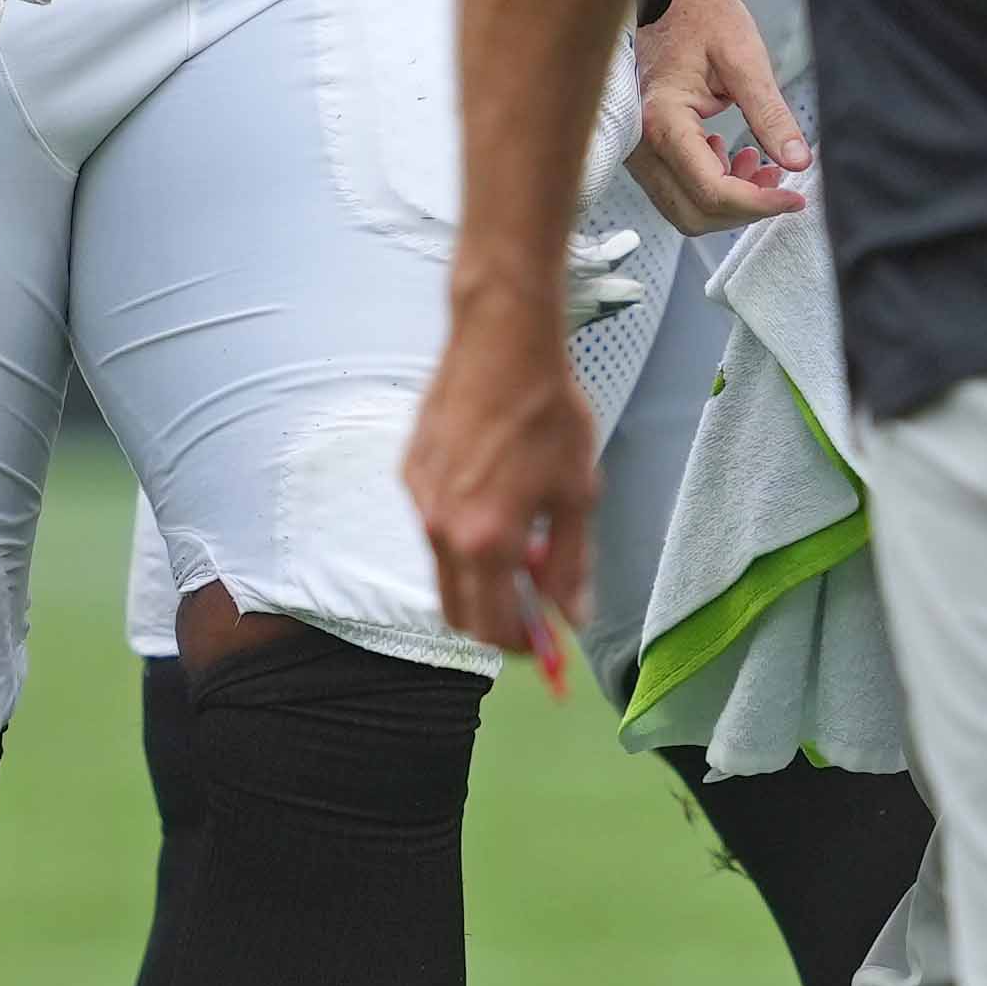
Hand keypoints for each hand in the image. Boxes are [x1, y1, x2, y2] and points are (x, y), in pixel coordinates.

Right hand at [407, 284, 607, 673]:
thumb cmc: (546, 411)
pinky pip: (432, 527)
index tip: (548, 640)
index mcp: (485, 541)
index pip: (492, 627)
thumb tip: (569, 613)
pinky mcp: (410, 474)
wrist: (500, 341)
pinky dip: (462, 537)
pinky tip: (494, 499)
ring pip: (444, 571)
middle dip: (496, 623)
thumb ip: (570, 562)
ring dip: (479, 579)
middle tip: (532, 607)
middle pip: (458, 613)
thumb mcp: (577, 491)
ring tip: (521, 543)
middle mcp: (441, 530)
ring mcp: (419, 502)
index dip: (523, 644)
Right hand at [627, 0, 809, 230]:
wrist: (679, 2)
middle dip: (743, 209)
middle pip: (694, 212)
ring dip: (729, 202)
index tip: (794, 197)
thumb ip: (771, 115)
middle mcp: (642, 142)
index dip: (757, 203)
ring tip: (762, 168)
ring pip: (685, 210)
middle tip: (782, 187)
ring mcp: (639, 150)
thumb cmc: (706, 20)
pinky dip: (714, 190)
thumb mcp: (746, 60)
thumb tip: (797, 161)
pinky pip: (679, 192)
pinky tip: (735, 159)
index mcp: (664, 118)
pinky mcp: (647, 151)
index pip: (711, 188)